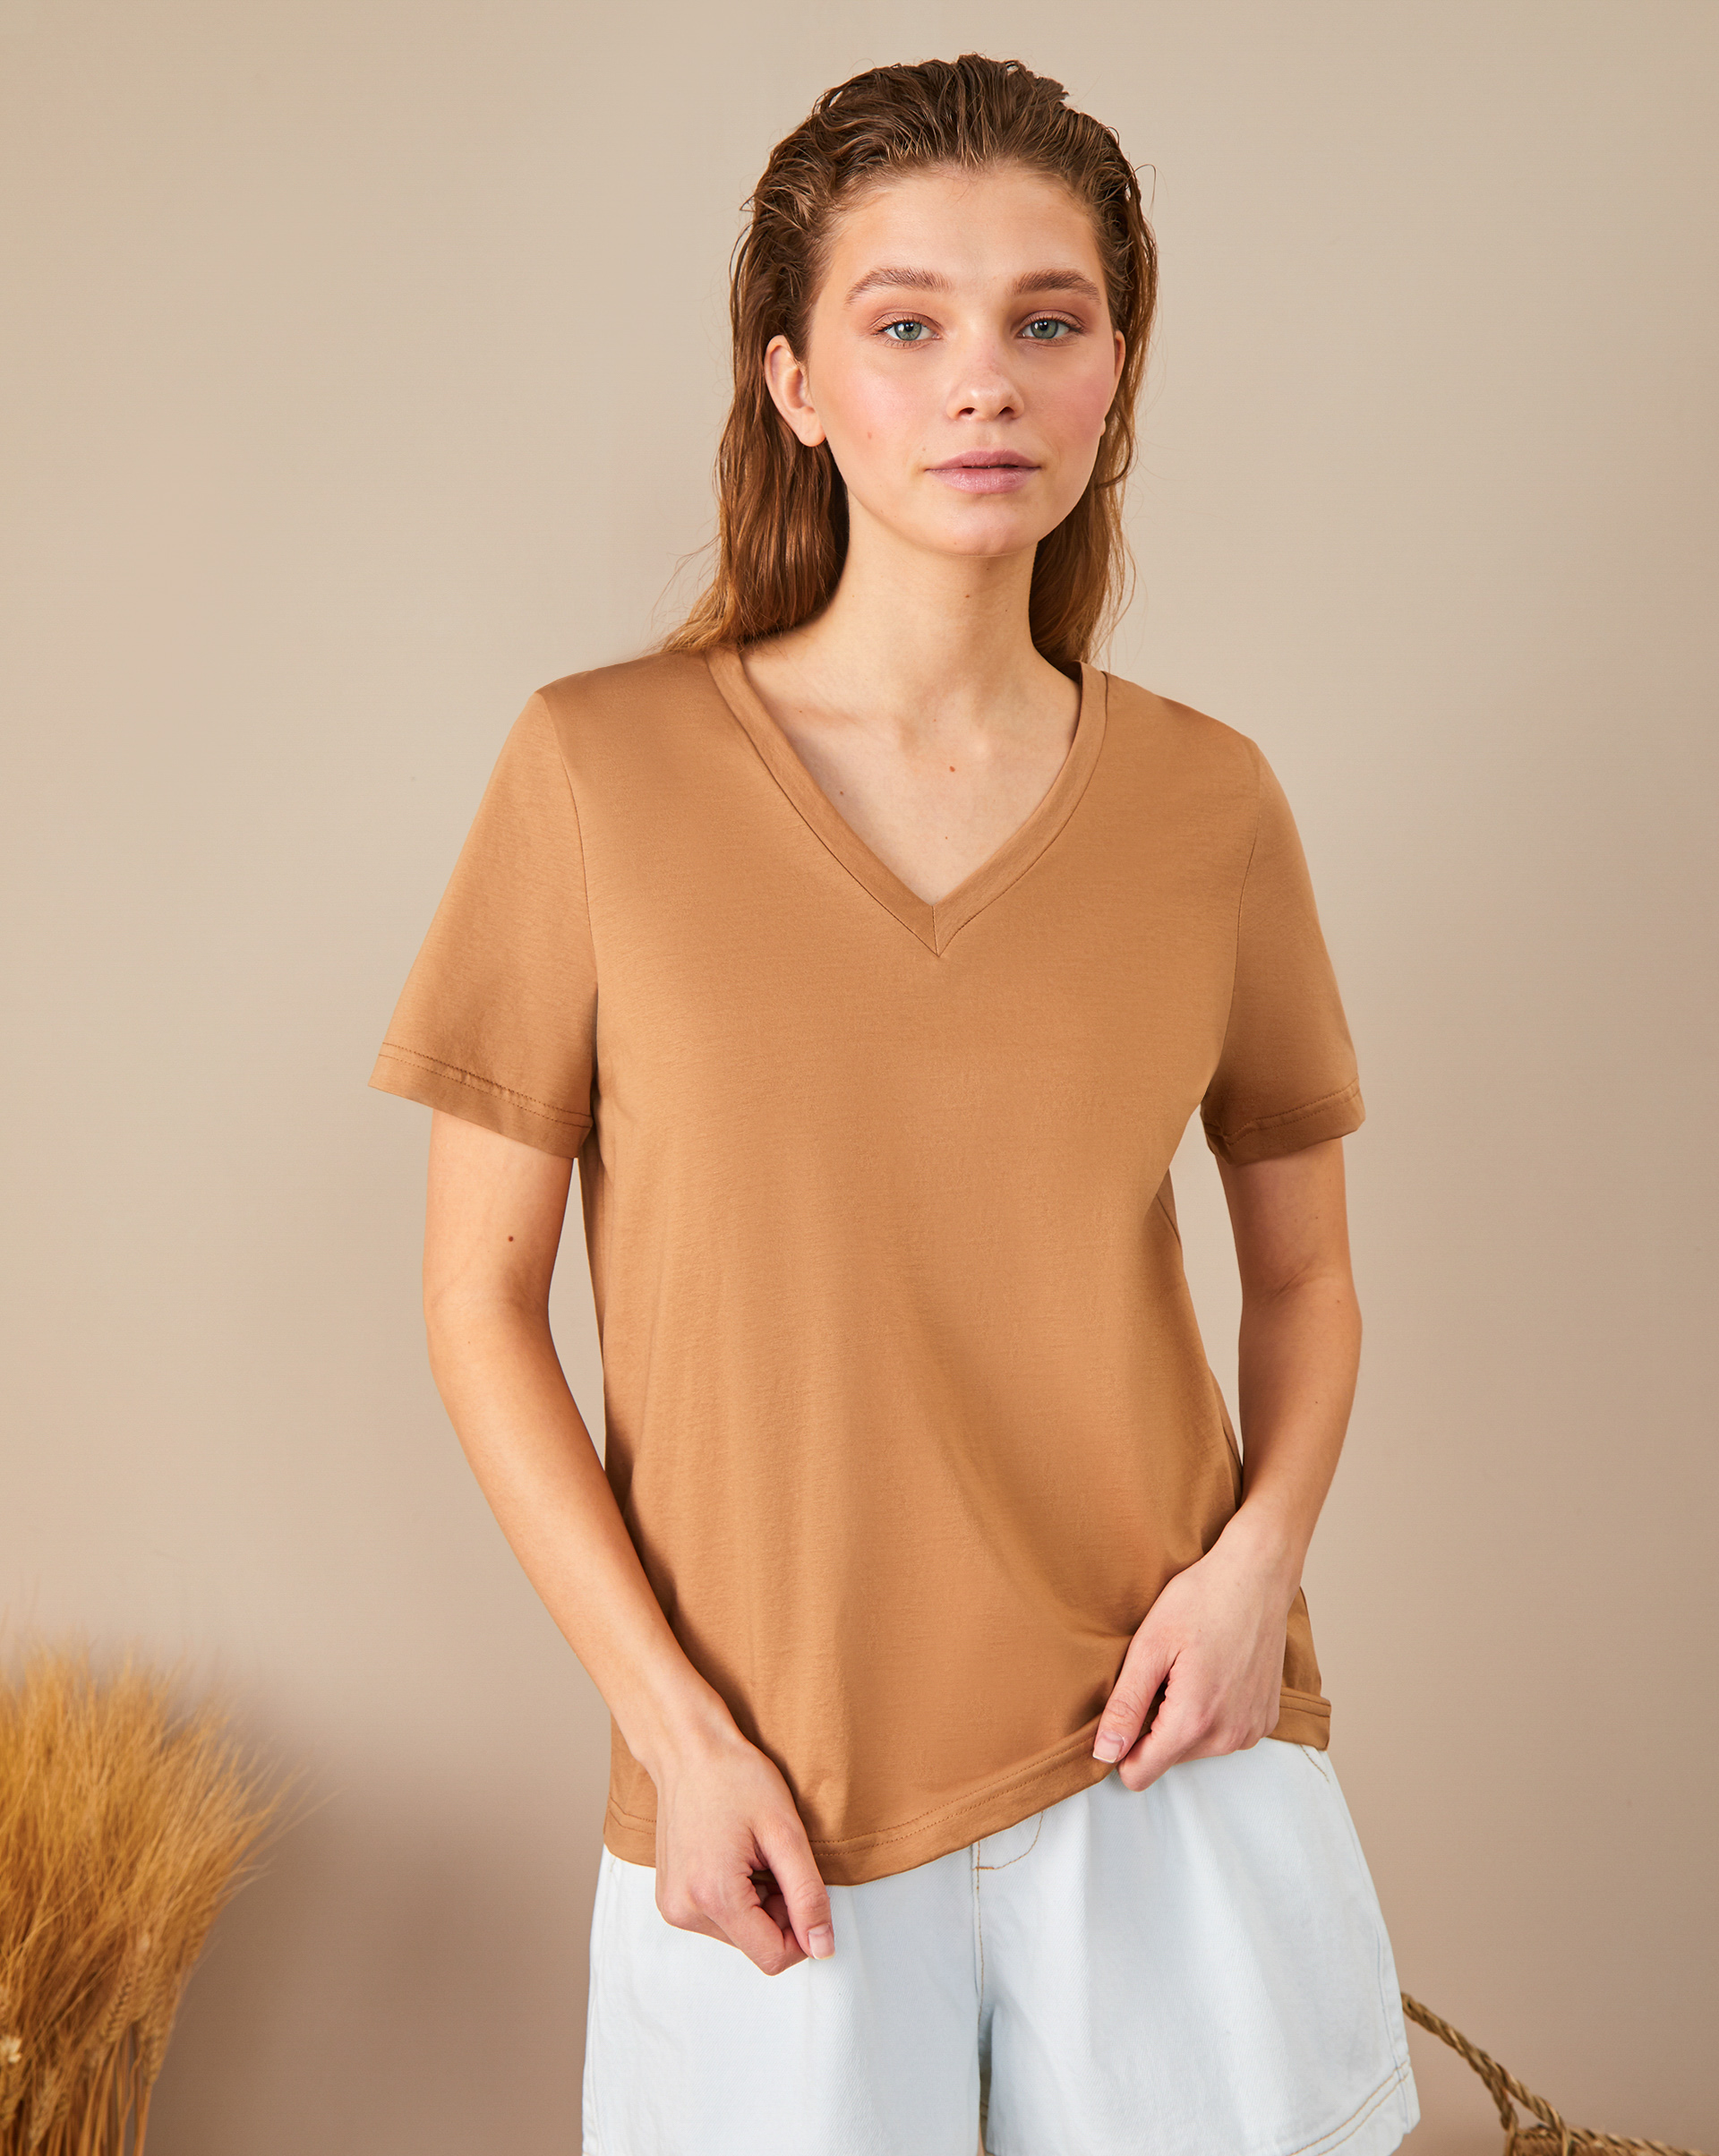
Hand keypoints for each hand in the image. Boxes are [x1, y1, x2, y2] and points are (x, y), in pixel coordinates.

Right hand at [649, 1721, 835, 1974]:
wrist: (687, 1748)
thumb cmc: (735, 1778)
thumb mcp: (785, 1832)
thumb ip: (808, 1896)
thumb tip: (822, 1947)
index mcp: (714, 1897)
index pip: (773, 1957)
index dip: (803, 1931)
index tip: (804, 1889)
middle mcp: (685, 1911)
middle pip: (755, 1946)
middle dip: (779, 1912)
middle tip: (776, 1860)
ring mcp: (673, 1906)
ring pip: (738, 1934)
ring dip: (758, 1904)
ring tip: (753, 1854)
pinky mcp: (670, 1899)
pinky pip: (717, 1919)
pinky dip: (736, 1897)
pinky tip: (734, 1857)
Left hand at [1090, 1520, 1297, 1792]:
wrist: (1258, 1574)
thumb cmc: (1202, 1599)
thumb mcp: (1149, 1645)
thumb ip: (1125, 1705)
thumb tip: (1105, 1753)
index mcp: (1194, 1720)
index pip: (1140, 1773)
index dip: (1120, 1746)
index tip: (1123, 1708)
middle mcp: (1228, 1737)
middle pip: (1167, 1759)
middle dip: (1154, 1724)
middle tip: (1162, 1674)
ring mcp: (1251, 1731)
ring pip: (1194, 1748)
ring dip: (1182, 1717)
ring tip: (1188, 1669)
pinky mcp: (1266, 1721)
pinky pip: (1222, 1735)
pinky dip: (1211, 1712)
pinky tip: (1213, 1672)